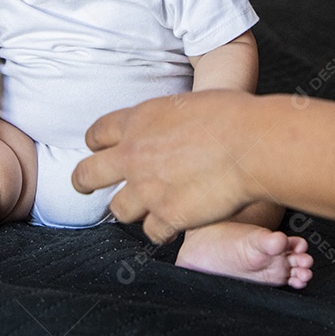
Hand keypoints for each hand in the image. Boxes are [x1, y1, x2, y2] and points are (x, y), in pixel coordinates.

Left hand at [72, 90, 261, 243]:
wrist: (251, 144)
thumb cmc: (232, 116)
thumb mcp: (186, 103)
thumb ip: (166, 122)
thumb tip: (170, 129)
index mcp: (137, 120)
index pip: (96, 134)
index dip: (96, 144)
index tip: (99, 150)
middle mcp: (133, 155)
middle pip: (86, 174)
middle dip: (83, 182)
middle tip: (85, 186)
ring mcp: (147, 188)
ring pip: (118, 210)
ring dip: (132, 209)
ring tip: (146, 208)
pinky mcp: (167, 215)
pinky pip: (152, 232)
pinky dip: (163, 229)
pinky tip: (175, 223)